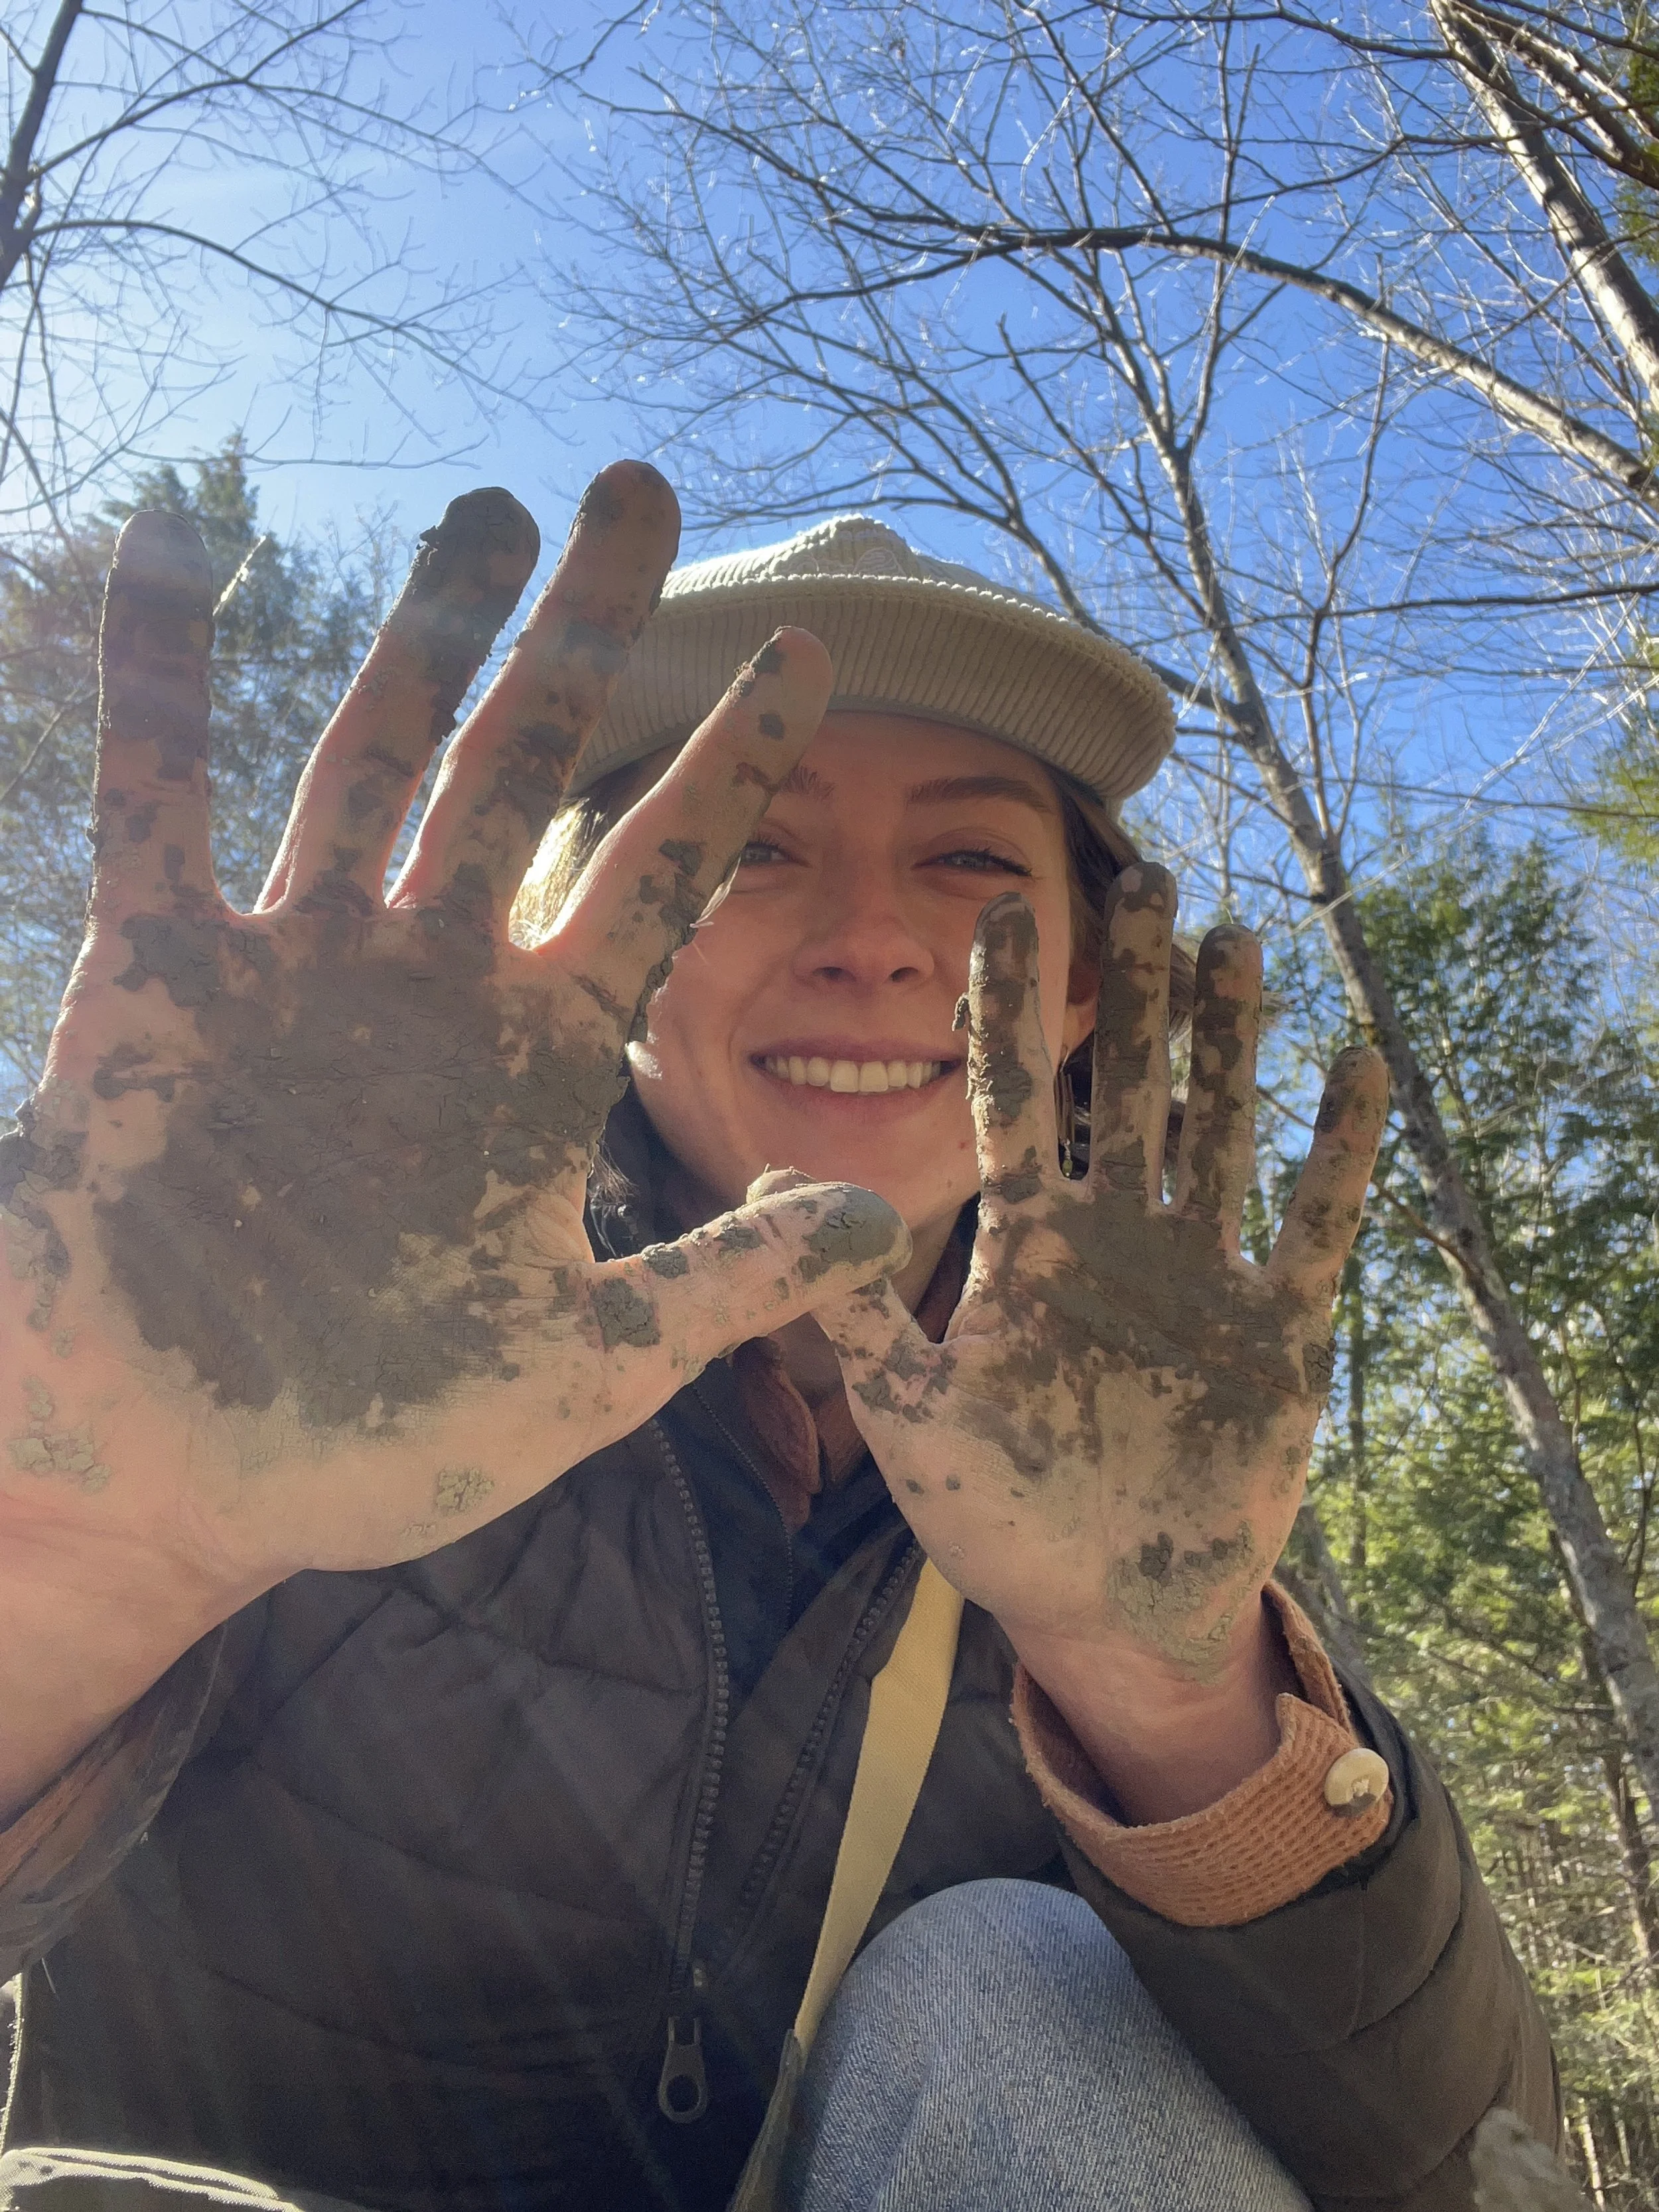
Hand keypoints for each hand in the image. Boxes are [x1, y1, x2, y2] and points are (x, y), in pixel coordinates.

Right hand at [0, 468, 906, 1609]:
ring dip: (422, 631)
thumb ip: (724, 1290)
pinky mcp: (153, 981)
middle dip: (583, 637)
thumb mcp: (581, 1373)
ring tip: (491, 505)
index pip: (656, 880)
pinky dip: (167, 690)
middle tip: (645, 490)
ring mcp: (293, 972)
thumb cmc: (369, 1448)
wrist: (168, 1483)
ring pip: (371, 761)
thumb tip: (880, 1222)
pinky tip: (189, 554)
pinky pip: (160, 806)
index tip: (812, 656)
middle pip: (521, 771)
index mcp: (533, 1064)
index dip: (731, 766)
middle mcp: (428, 990)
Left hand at [818, 867, 1384, 1681]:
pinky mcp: (1277, 1329)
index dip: (1009, 1005)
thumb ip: (848, 1307)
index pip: (1015, 1098)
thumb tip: (772, 1182)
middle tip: (1146, 881)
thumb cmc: (995, 1520)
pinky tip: (1357, 1067)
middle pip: (1130, 1087)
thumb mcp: (907, 1414)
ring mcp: (1199, 1276)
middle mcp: (1115, 1237)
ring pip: (1220, 1131)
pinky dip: (1337, 1152)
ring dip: (1233, 1043)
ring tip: (1240, 943)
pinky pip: (1312, 1224)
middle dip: (1136, 991)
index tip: (1001, 903)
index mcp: (1029, 1246)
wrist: (1103, 1608)